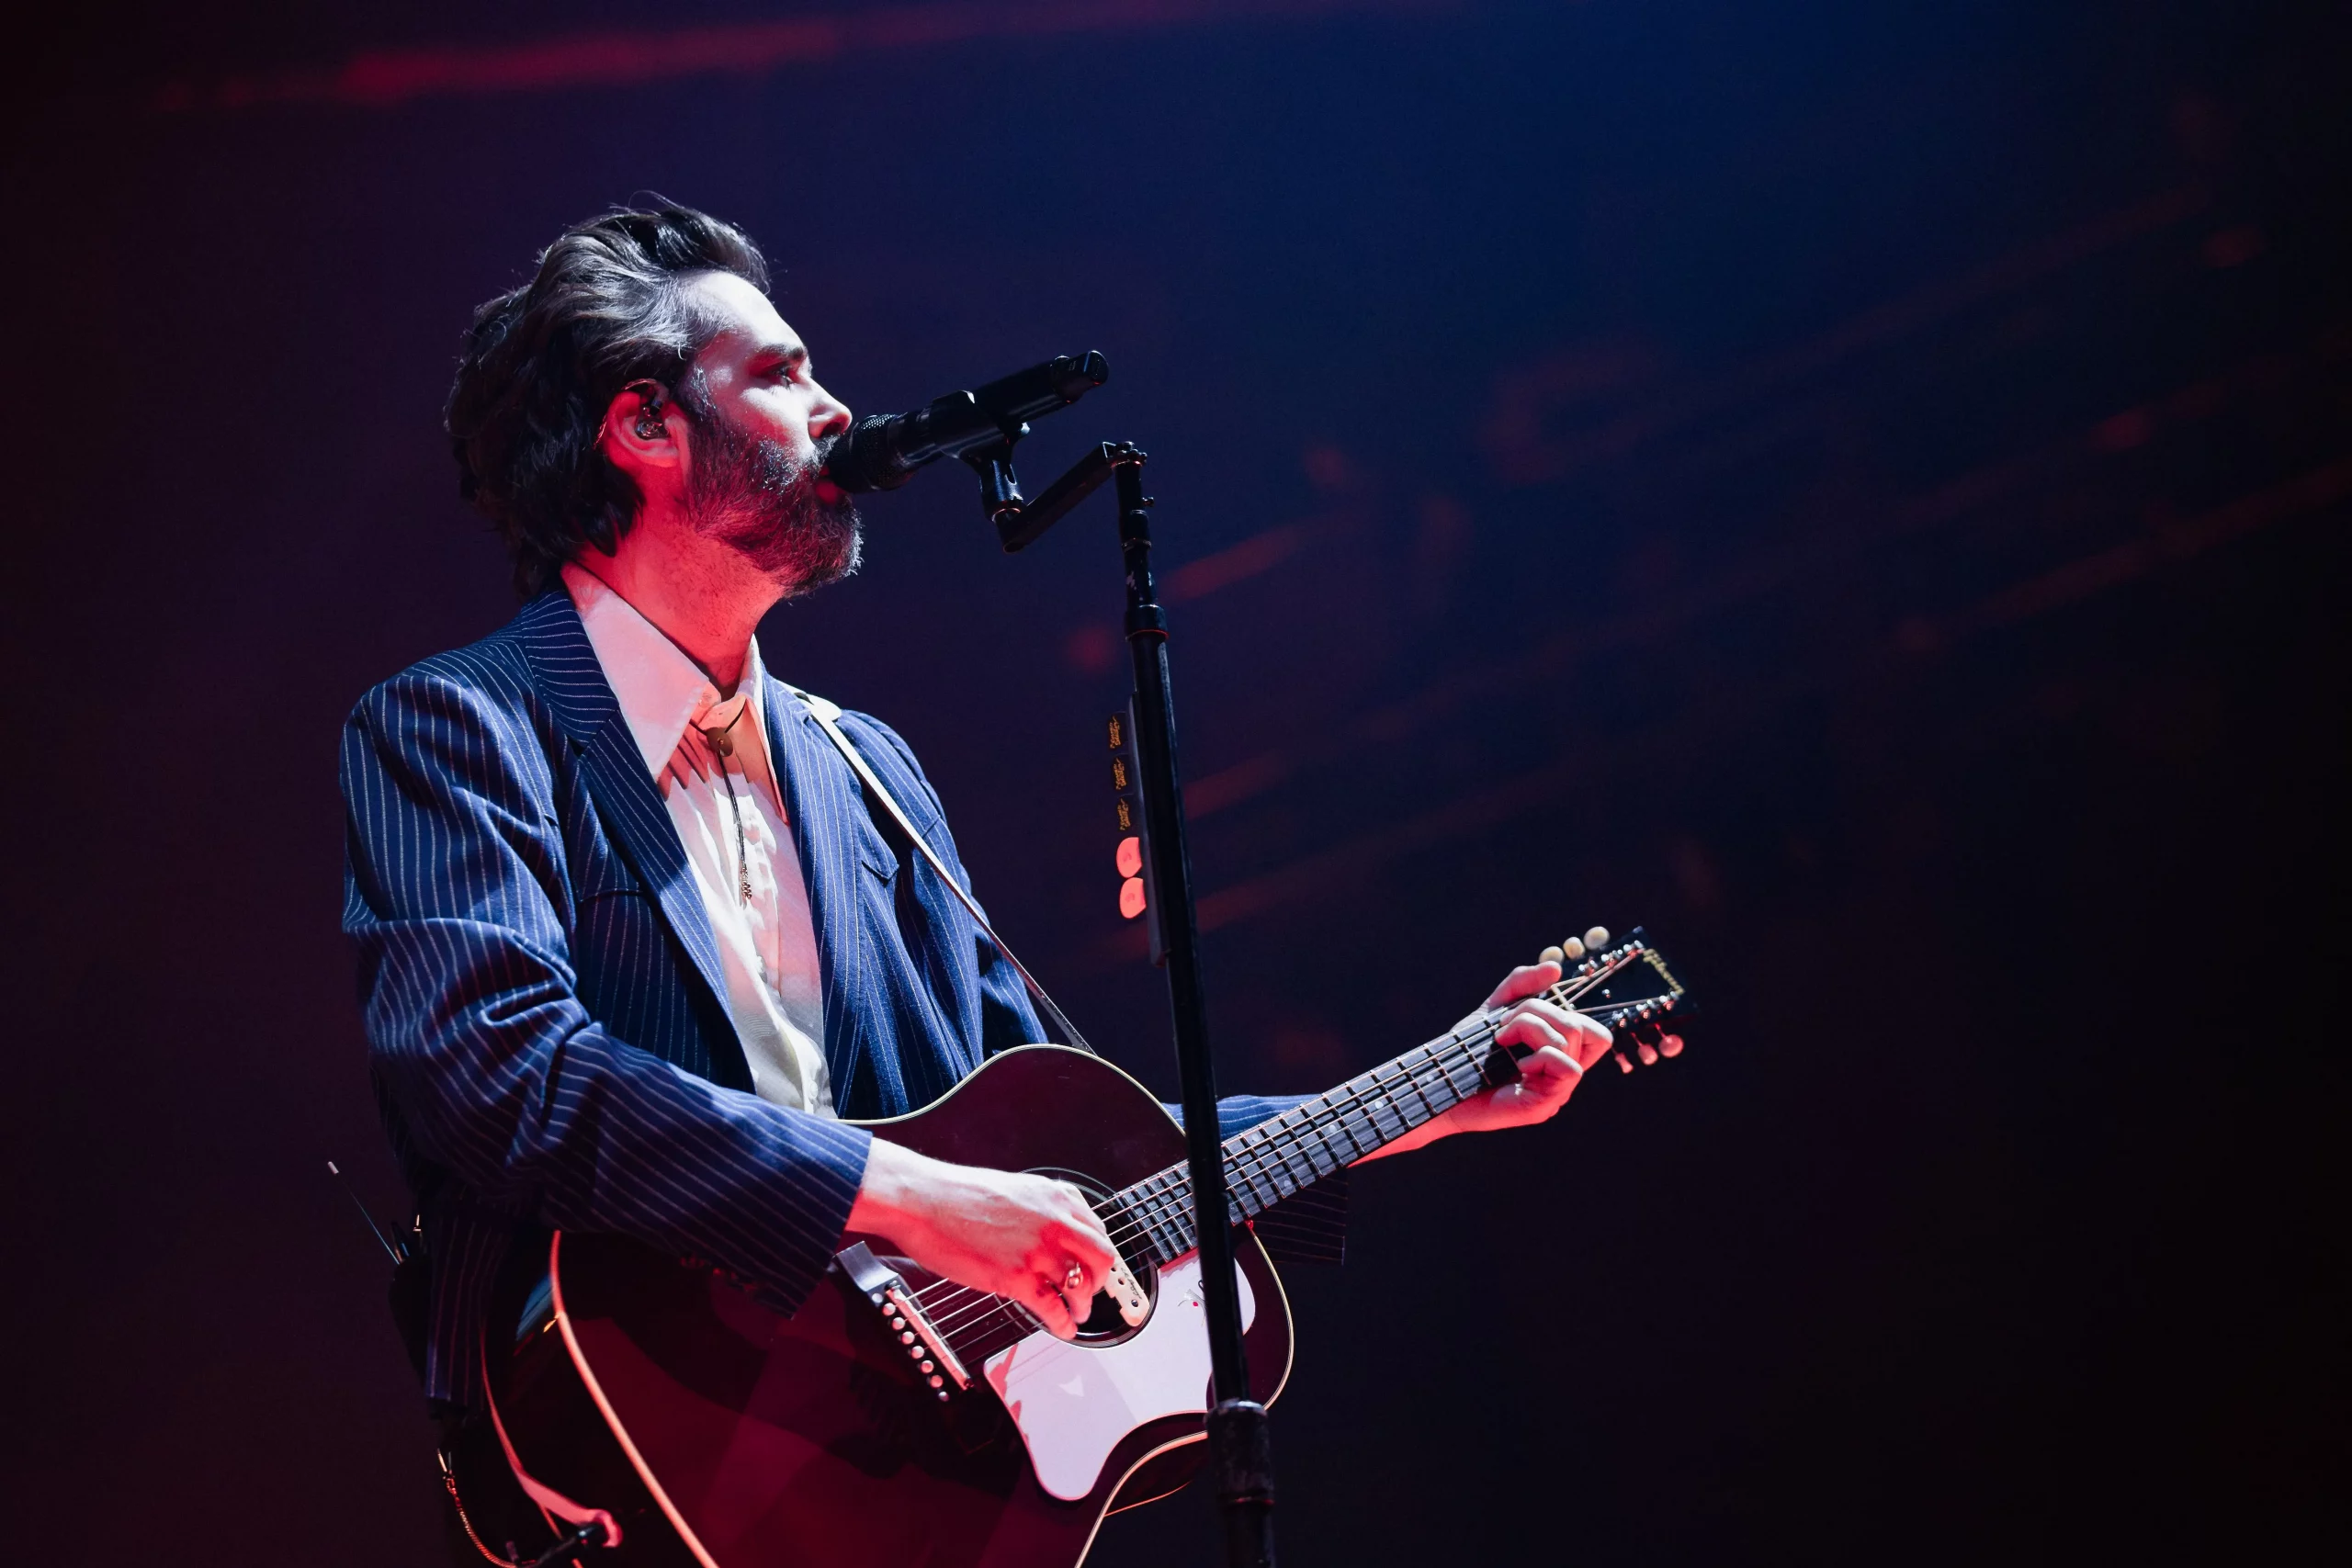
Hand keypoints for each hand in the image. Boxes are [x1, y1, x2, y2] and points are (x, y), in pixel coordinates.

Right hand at [846, 1141, 1117, 1339]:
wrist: (922, 1201)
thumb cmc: (956, 1195)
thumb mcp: (1014, 1188)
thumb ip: (1041, 1208)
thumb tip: (1054, 1228)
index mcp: (1055, 1198)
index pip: (1098, 1230)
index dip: (1098, 1255)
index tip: (1095, 1267)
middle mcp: (1054, 1223)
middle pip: (1101, 1258)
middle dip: (1099, 1281)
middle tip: (1091, 1293)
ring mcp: (1037, 1251)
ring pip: (1080, 1287)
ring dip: (1081, 1306)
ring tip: (1075, 1314)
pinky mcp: (1016, 1277)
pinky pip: (1053, 1308)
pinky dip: (1063, 1323)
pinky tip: (1061, 1328)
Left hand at [1444, 960, 1614, 1131]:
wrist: (1440, 1085)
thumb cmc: (1469, 1053)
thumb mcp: (1494, 1010)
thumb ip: (1521, 985)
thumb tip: (1555, 968)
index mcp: (1558, 1056)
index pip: (1597, 1035)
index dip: (1573, 1013)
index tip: (1529, 1010)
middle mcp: (1561, 1075)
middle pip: (1580, 1028)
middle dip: (1538, 1011)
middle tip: (1504, 1023)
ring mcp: (1556, 1093)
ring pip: (1568, 1042)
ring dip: (1531, 1027)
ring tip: (1501, 1038)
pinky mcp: (1542, 1107)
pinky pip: (1566, 1068)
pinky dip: (1539, 1056)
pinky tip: (1516, 1063)